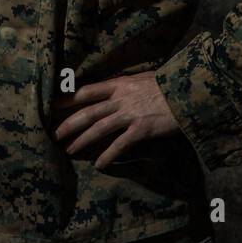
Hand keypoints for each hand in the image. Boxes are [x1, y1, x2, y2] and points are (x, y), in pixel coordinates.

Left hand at [51, 71, 181, 170]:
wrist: (188, 90)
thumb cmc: (168, 83)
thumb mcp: (142, 78)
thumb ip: (127, 86)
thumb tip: (116, 89)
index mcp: (120, 84)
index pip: (87, 91)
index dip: (68, 99)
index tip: (53, 106)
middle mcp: (121, 98)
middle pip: (88, 112)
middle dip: (69, 123)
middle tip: (55, 134)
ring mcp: (130, 114)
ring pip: (99, 128)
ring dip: (82, 140)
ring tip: (69, 150)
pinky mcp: (141, 129)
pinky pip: (120, 144)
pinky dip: (108, 155)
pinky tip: (99, 165)